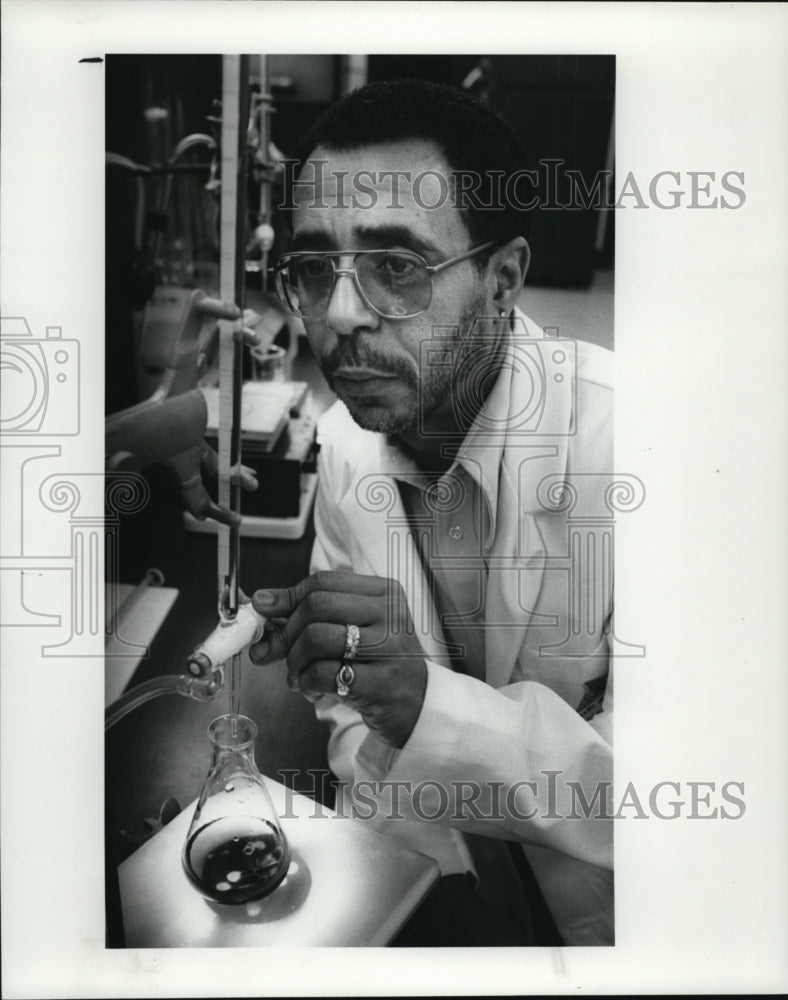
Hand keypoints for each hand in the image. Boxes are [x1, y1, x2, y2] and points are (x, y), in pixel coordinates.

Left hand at [249, 571, 426, 748]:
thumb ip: (310, 615)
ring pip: (316, 638)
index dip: (286, 596)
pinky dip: (306, 683)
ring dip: (294, 661)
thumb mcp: (352, 630)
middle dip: (287, 632)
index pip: (323, 582)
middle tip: (278, 653)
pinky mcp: (381, 681)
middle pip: (316, 606)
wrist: (416, 705)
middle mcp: (390, 614)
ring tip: (299, 677)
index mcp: (383, 593)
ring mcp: (389, 647)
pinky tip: (314, 689)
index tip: (264, 612)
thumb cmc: (378, 663)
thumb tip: (261, 603)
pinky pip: (324, 672)